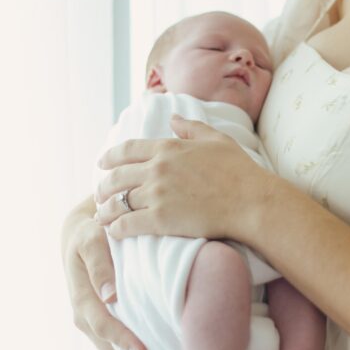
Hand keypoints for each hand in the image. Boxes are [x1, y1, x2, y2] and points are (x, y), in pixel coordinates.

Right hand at [61, 199, 176, 349]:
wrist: (80, 233)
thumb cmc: (89, 233)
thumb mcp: (90, 239)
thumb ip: (99, 263)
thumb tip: (109, 296)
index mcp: (82, 300)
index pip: (104, 327)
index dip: (124, 341)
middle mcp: (85, 319)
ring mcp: (93, 325)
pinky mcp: (104, 323)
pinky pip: (119, 349)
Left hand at [94, 116, 267, 241]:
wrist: (250, 201)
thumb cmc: (239, 170)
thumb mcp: (216, 139)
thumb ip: (191, 128)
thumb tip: (173, 118)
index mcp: (168, 147)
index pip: (127, 149)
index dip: (110, 157)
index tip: (101, 163)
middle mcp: (157, 169)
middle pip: (117, 177)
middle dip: (103, 186)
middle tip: (99, 194)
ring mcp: (157, 194)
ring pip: (118, 202)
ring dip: (106, 210)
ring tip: (102, 216)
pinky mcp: (160, 220)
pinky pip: (127, 224)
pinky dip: (116, 228)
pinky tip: (114, 231)